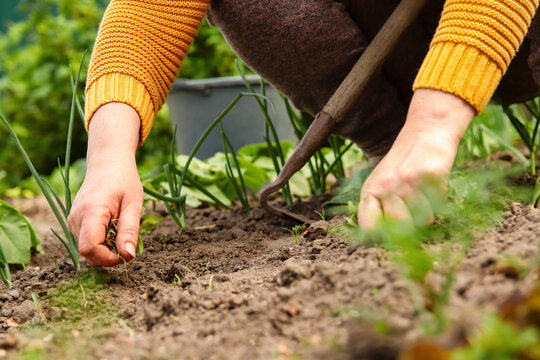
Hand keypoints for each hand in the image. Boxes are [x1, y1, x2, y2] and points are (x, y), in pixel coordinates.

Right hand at [68, 103, 142, 265]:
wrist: (107, 162)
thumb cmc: (123, 180)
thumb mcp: (133, 204)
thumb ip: (130, 231)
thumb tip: (128, 256)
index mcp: (90, 212)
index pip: (90, 249)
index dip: (108, 259)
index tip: (127, 253)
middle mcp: (75, 218)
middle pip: (88, 254)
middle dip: (109, 256)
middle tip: (128, 242)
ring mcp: (72, 221)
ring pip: (87, 250)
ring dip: (106, 249)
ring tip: (120, 228)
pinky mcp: (73, 223)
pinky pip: (86, 242)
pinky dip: (101, 242)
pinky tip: (112, 227)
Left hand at [357, 89, 474, 227]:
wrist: (425, 131)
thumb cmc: (401, 164)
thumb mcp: (380, 182)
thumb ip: (378, 207)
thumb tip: (380, 240)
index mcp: (371, 190)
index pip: (368, 226)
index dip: (380, 237)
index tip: (390, 236)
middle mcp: (387, 186)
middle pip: (399, 227)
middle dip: (410, 227)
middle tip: (414, 216)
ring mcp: (409, 181)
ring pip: (423, 219)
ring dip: (427, 214)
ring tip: (423, 197)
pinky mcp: (431, 176)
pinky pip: (439, 205)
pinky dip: (439, 202)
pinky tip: (433, 188)